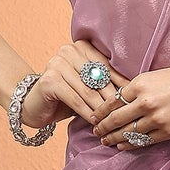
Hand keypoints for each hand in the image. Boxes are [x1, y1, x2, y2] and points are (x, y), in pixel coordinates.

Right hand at [17, 40, 134, 132]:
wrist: (34, 105)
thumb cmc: (67, 95)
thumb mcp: (89, 86)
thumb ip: (106, 82)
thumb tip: (134, 90)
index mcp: (82, 47)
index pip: (107, 66)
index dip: (121, 85)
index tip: (133, 100)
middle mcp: (68, 51)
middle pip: (98, 78)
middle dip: (112, 99)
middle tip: (124, 115)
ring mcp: (56, 64)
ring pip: (88, 91)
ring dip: (101, 109)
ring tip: (111, 122)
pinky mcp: (49, 80)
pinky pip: (75, 99)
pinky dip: (86, 112)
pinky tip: (94, 122)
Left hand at [88, 52, 169, 151]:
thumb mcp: (160, 75)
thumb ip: (142, 88)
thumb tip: (125, 101)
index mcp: (141, 83)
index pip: (113, 101)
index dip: (100, 112)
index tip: (94, 117)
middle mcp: (145, 101)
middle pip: (115, 119)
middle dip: (102, 127)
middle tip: (95, 132)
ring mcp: (157, 118)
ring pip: (127, 133)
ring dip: (113, 138)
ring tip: (106, 141)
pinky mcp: (169, 131)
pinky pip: (144, 141)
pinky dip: (130, 145)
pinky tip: (123, 146)